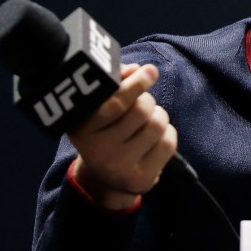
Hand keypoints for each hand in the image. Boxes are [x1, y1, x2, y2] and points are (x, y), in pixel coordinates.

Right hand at [67, 63, 177, 210]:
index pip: (116, 103)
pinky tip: (154, 140)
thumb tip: (137, 70)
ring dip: (159, 116)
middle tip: (143, 104)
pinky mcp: (140, 180)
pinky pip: (168, 144)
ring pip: (158, 125)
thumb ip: (116, 82)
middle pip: (142, 110)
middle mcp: (97, 150)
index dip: (137, 84)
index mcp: (82, 127)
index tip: (150, 71)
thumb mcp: (101, 105)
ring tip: (147, 122)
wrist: (106, 176)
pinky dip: (168, 134)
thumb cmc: (107, 128)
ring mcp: (119, 167)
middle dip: (148, 100)